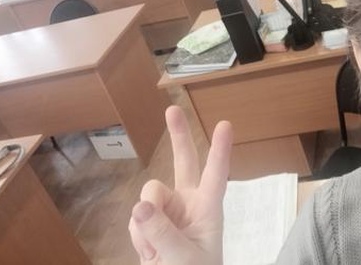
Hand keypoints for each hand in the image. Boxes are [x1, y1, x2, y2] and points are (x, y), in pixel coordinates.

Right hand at [129, 106, 232, 264]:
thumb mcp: (184, 259)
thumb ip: (162, 234)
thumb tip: (139, 206)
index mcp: (208, 209)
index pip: (216, 175)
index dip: (221, 150)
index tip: (226, 124)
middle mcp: (188, 203)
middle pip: (184, 162)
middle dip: (178, 135)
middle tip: (172, 110)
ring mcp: (167, 212)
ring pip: (148, 195)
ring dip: (147, 221)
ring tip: (157, 250)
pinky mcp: (149, 223)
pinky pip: (135, 218)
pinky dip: (138, 236)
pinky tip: (149, 252)